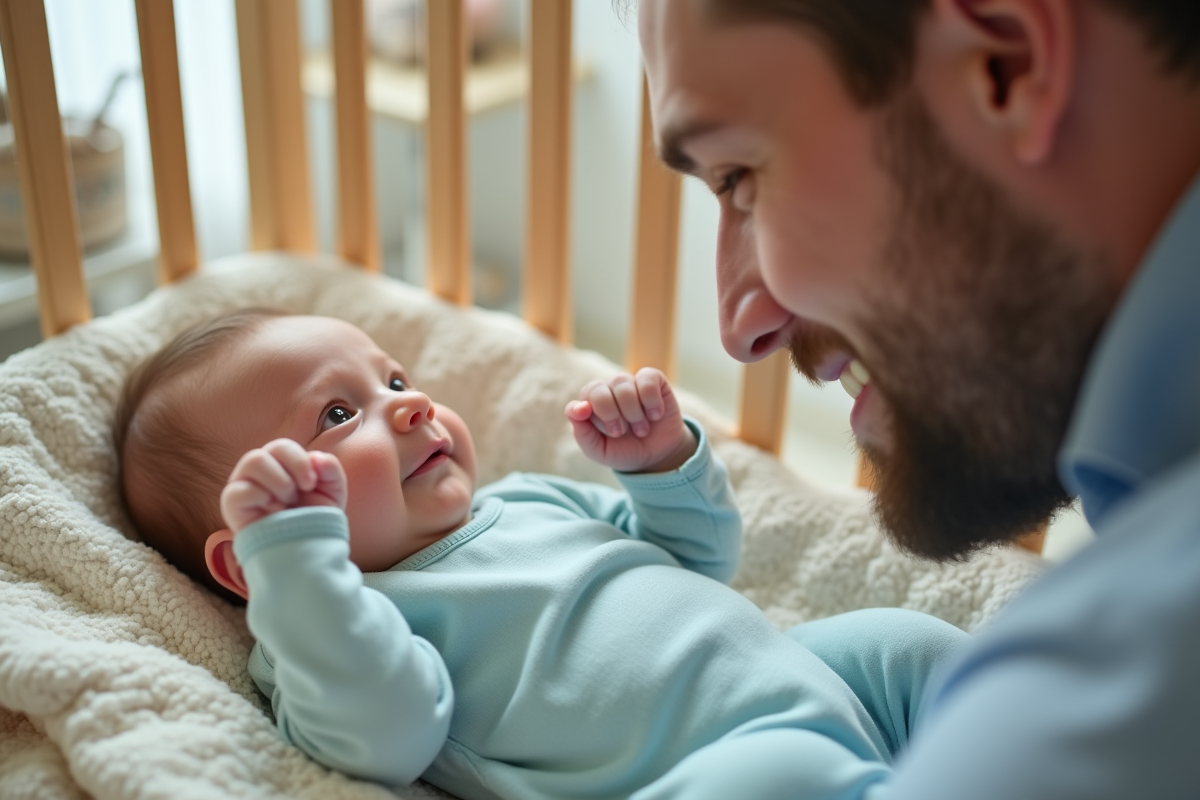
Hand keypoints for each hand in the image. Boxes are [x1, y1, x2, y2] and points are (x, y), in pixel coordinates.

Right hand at [220, 438, 346, 534]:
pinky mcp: (233, 506)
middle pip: (266, 450)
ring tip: (286, 502)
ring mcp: (242, 487)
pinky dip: (262, 498)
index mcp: (278, 464)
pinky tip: (273, 513)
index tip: (311, 483)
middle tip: (301, 492)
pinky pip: (238, 490)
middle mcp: (257, 472)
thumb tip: (316, 458)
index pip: (281, 447)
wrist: (306, 548)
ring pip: (252, 461)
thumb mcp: (332, 491)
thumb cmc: (313, 516)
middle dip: (290, 469)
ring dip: (278, 481)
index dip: (299, 461)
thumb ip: (330, 469)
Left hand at [565, 368, 696, 472]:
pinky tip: (655, 415)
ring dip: (634, 414)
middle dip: (612, 415)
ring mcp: (630, 382)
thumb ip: (583, 433)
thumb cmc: (624, 451)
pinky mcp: (652, 379)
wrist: (656, 456)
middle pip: (601, 390)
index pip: (585, 395)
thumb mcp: (599, 451)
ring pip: (624, 385)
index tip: (608, 430)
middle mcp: (608, 388)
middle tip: (622, 433)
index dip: (595, 411)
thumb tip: (577, 408)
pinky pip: (648, 380)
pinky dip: (652, 401)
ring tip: (641, 430)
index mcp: (591, 402)